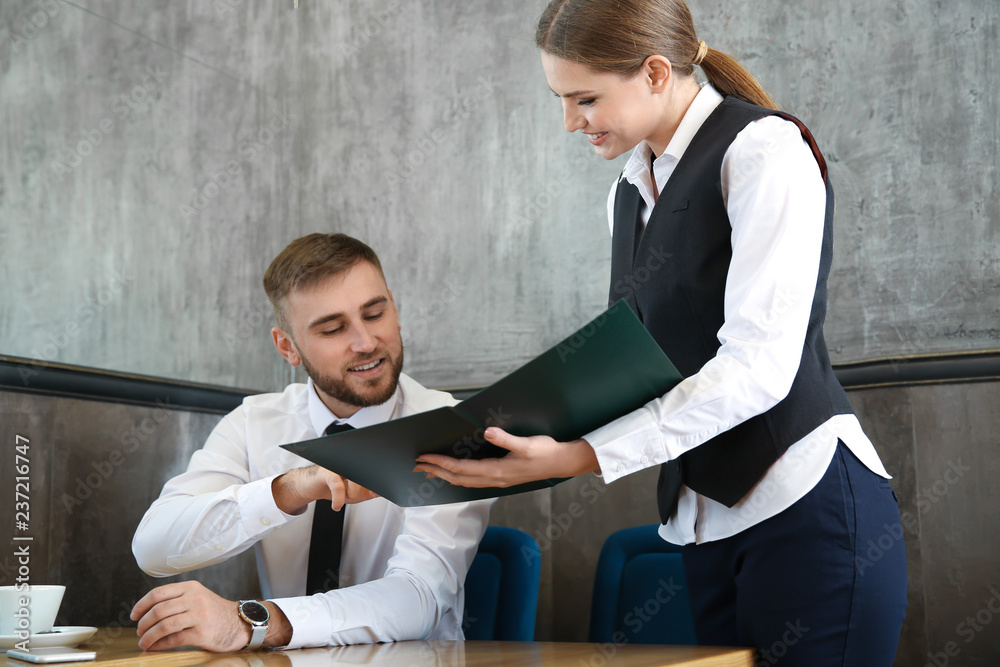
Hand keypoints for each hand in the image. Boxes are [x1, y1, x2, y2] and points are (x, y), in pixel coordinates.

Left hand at [130, 581, 291, 650]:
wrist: (241, 623)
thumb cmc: (215, 612)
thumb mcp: (198, 597)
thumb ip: (177, 599)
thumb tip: (147, 612)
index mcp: (191, 587)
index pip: (158, 593)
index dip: (141, 605)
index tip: (134, 615)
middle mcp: (194, 598)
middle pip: (159, 610)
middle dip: (143, 624)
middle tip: (139, 632)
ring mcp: (199, 615)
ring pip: (164, 625)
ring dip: (149, 636)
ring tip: (144, 642)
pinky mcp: (202, 633)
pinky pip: (173, 639)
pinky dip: (160, 645)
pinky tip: (155, 647)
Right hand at [272, 465, 378, 513]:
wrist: (308, 485)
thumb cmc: (332, 487)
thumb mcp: (354, 493)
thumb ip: (368, 492)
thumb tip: (380, 491)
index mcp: (358, 467)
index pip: (373, 473)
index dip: (376, 484)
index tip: (374, 492)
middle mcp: (350, 463)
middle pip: (366, 479)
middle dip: (363, 492)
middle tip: (353, 496)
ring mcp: (339, 465)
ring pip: (355, 483)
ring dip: (351, 495)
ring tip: (343, 497)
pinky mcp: (327, 472)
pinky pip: (339, 487)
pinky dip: (339, 499)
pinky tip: (337, 505)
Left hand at [413, 427, 599, 487]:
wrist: (562, 463)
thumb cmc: (545, 452)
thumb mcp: (527, 444)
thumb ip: (506, 439)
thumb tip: (488, 432)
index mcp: (496, 470)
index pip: (460, 468)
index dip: (440, 463)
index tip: (424, 458)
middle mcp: (494, 478)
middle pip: (458, 478)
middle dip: (436, 472)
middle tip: (417, 466)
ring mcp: (497, 480)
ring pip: (464, 481)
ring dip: (445, 475)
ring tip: (430, 471)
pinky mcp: (502, 477)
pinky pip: (473, 481)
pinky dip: (459, 476)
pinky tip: (456, 474)